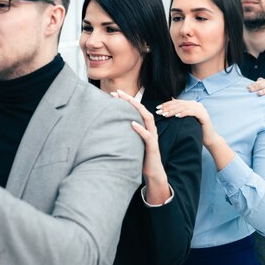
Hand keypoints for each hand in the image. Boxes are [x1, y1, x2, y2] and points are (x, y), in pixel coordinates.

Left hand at [112, 90, 169, 204]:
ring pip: (147, 118)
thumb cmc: (141, 156)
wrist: (152, 172)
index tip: (114, 93)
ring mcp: (152, 136)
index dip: (127, 100)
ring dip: (136, 108)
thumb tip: (111, 125)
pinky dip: (140, 128)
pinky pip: (147, 135)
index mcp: (145, 126)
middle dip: (130, 99)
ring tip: (126, 101)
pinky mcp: (152, 146)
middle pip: (142, 109)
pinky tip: (132, 123)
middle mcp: (150, 128)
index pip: (137, 109)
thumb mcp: (132, 141)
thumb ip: (126, 133)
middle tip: (117, 92)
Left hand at [157, 99, 217, 146]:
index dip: (167, 104)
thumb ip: (179, 114)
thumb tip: (166, 108)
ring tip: (165, 114)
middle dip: (168, 107)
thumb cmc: (196, 131)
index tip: (157, 108)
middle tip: (159, 112)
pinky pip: (192, 112)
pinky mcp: (204, 115)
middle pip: (180, 104)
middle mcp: (197, 104)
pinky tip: (177, 116)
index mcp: (192, 104)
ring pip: (184, 107)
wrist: (209, 139)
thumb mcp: (186, 121)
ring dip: (173, 110)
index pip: (177, 102)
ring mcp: (201, 109)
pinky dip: (184, 113)